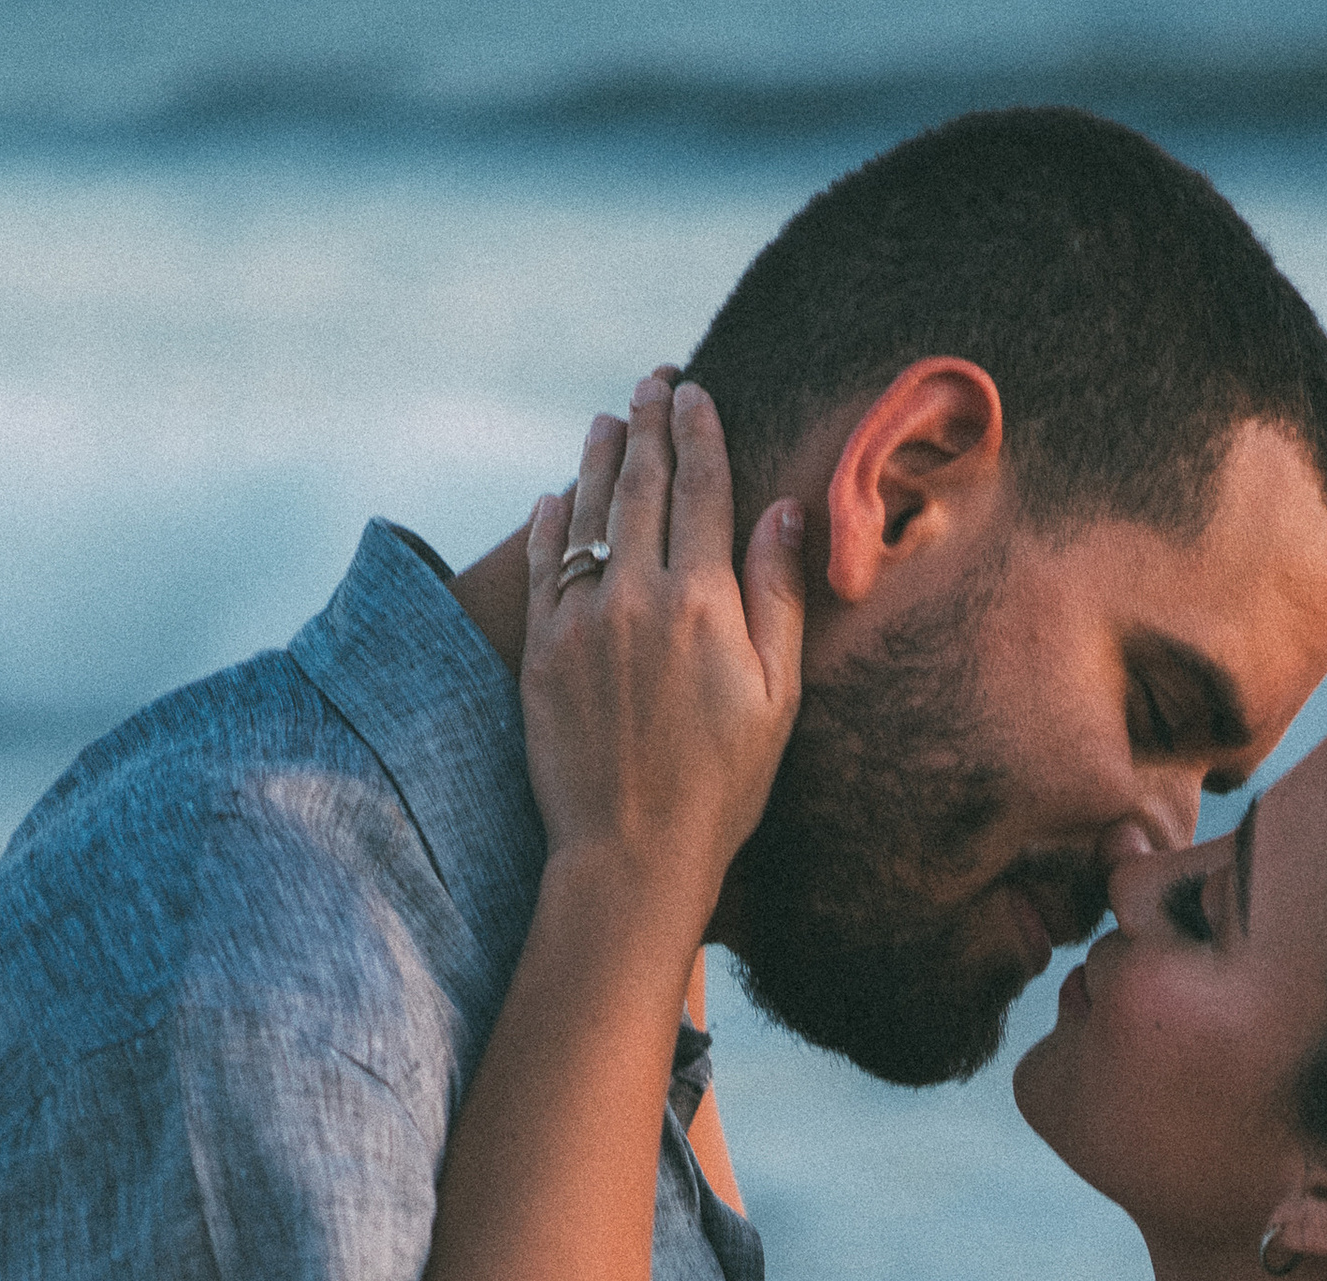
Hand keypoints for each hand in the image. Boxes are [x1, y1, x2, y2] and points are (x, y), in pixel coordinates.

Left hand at [520, 377, 803, 909]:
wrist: (631, 852)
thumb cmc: (722, 787)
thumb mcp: (777, 698)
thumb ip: (777, 597)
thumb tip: (785, 511)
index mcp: (702, 603)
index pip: (702, 490)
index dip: (701, 434)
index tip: (698, 393)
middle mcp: (636, 596)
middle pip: (643, 485)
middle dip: (650, 424)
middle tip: (654, 383)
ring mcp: (581, 619)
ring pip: (587, 513)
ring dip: (600, 458)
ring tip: (610, 420)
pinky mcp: (542, 650)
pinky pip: (544, 564)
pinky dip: (551, 522)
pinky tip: (557, 498)